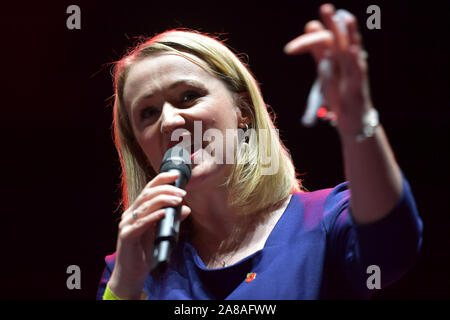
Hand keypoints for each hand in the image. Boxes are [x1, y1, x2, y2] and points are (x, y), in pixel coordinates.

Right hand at [108, 171, 190, 298]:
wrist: (130, 275)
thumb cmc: (144, 253)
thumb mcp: (160, 233)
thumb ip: (171, 220)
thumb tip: (187, 208)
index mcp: (137, 211)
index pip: (148, 189)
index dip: (162, 179)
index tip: (177, 176)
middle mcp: (130, 214)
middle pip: (147, 194)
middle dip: (166, 190)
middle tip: (182, 193)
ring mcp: (126, 225)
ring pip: (145, 206)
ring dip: (163, 201)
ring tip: (178, 200)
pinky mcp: (126, 236)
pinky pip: (140, 224)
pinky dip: (153, 217)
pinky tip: (164, 213)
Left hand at [284, 3, 373, 135]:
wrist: (352, 120)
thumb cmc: (340, 95)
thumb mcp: (326, 71)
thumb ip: (319, 51)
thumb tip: (311, 25)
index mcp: (338, 57)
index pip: (325, 41)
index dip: (310, 39)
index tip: (294, 44)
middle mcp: (348, 61)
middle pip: (341, 38)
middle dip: (333, 23)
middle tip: (326, 8)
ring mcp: (355, 72)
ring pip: (352, 49)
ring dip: (348, 34)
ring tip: (344, 18)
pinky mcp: (359, 86)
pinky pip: (357, 71)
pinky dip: (353, 60)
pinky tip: (349, 49)